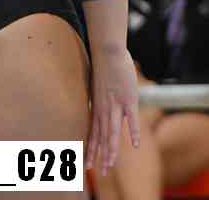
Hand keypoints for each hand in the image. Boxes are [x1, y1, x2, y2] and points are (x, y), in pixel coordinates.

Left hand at [85, 47, 139, 175]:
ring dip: (111, 150)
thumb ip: (98, 102)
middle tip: (99, 172)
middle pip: (101, 137)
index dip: (91, 149)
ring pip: (112, 132)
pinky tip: (135, 145)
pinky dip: (134, 132)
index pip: (93, 133)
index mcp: (96, 107)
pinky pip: (131, 119)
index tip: (88, 165)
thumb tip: (98, 109)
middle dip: (100, 155)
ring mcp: (116, 105)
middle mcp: (103, 109)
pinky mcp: (128, 99)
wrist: (107, 52)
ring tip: (110, 165)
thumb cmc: (102, 67)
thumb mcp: (96, 88)